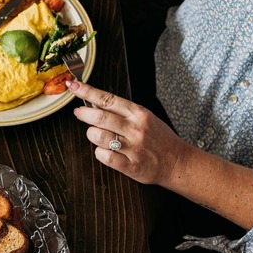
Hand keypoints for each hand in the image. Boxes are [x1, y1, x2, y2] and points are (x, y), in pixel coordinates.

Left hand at [66, 80, 190, 184]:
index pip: (108, 99)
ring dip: (92, 134)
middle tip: (78, 113)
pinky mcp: (132, 166)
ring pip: (99, 137)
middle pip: (100, 117)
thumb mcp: (144, 117)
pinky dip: (100, 153)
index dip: (87, 91)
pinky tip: (105, 151)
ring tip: (96, 134)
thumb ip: (121, 111)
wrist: (178, 161)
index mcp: (139, 114)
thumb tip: (94, 102)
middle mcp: (136, 129)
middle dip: (84, 113)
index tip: (74, 86)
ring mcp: (134, 148)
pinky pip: (105, 156)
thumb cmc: (159, 138)